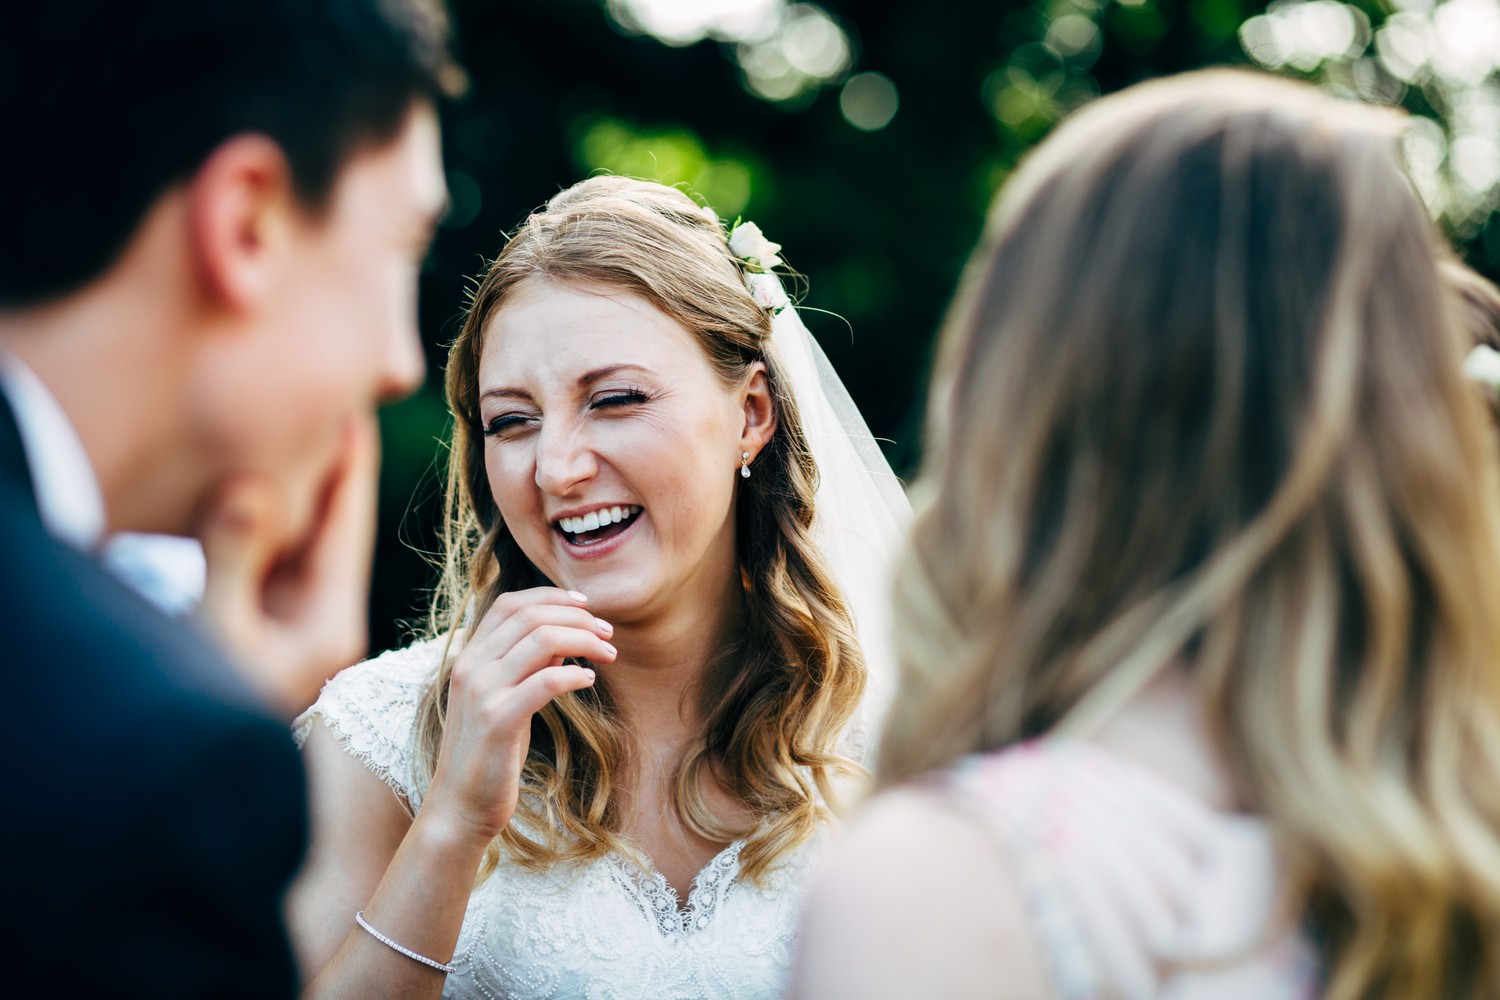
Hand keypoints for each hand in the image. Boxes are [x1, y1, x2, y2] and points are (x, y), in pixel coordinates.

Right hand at [196, 414, 378, 716]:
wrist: (197, 784)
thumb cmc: (205, 716)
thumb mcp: (219, 633)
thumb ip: (235, 557)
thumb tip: (252, 487)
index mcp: (329, 624)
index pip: (347, 530)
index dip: (350, 469)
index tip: (358, 413)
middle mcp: (318, 621)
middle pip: (329, 529)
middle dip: (328, 468)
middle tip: (336, 403)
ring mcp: (288, 626)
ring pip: (296, 542)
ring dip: (295, 489)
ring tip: (300, 427)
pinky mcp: (257, 629)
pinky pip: (266, 562)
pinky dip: (260, 521)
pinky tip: (252, 482)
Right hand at [422, 587, 615, 847]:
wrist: (461, 805)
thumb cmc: (490, 753)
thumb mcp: (506, 701)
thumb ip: (528, 666)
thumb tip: (564, 639)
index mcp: (470, 657)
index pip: (509, 603)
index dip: (550, 596)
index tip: (585, 605)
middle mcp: (471, 666)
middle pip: (530, 615)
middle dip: (577, 617)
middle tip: (608, 632)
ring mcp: (482, 692)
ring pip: (541, 639)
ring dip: (584, 640)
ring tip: (609, 654)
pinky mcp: (498, 720)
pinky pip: (545, 681)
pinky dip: (574, 674)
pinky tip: (590, 680)